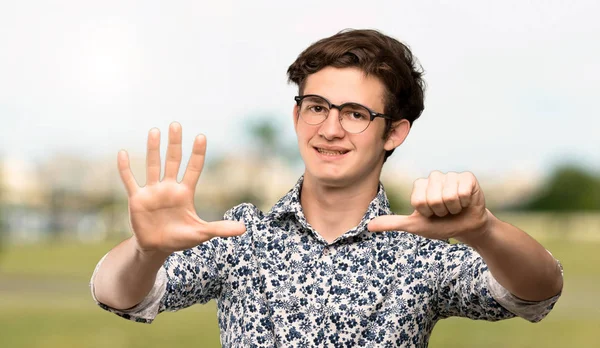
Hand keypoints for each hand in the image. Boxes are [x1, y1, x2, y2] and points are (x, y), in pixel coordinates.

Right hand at [118, 122, 245, 253]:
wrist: (157, 248)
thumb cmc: (181, 238)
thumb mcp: (202, 233)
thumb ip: (220, 228)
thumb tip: (244, 228)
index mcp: (185, 193)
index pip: (193, 169)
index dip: (197, 154)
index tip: (201, 136)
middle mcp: (169, 188)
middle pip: (173, 161)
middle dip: (175, 144)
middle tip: (176, 125)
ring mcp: (153, 192)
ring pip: (153, 166)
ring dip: (153, 149)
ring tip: (155, 131)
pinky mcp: (137, 199)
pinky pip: (130, 181)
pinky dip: (125, 168)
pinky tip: (123, 153)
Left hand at [368, 171, 490, 243]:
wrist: (466, 228)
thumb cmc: (440, 225)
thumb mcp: (415, 226)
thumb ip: (393, 223)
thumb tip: (368, 226)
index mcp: (420, 186)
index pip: (418, 201)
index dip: (426, 213)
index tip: (431, 214)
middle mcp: (434, 177)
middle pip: (433, 198)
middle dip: (440, 211)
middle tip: (445, 212)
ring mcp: (451, 176)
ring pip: (449, 195)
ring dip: (453, 208)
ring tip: (455, 208)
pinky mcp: (468, 178)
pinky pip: (463, 191)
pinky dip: (465, 203)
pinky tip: (465, 203)